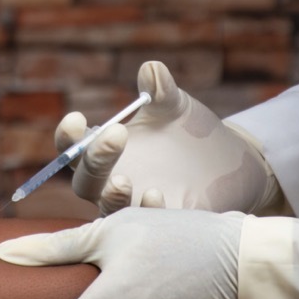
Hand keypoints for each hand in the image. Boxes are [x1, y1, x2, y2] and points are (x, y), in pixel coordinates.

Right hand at [64, 61, 283, 214]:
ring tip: (122, 180)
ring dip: (111, 196)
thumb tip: (151, 70)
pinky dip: (147, 213)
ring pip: (107, 209)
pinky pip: (146, 227)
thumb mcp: (176, 106)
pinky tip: (155, 196)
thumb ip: (160, 90)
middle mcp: (110, 182)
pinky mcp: (161, 225)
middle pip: (85, 180)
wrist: (230, 161)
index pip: (72, 148)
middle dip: (95, 159)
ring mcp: (133, 206)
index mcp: (104, 151)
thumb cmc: (191, 131)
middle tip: (116, 133)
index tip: (77, 118)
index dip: (68, 136)